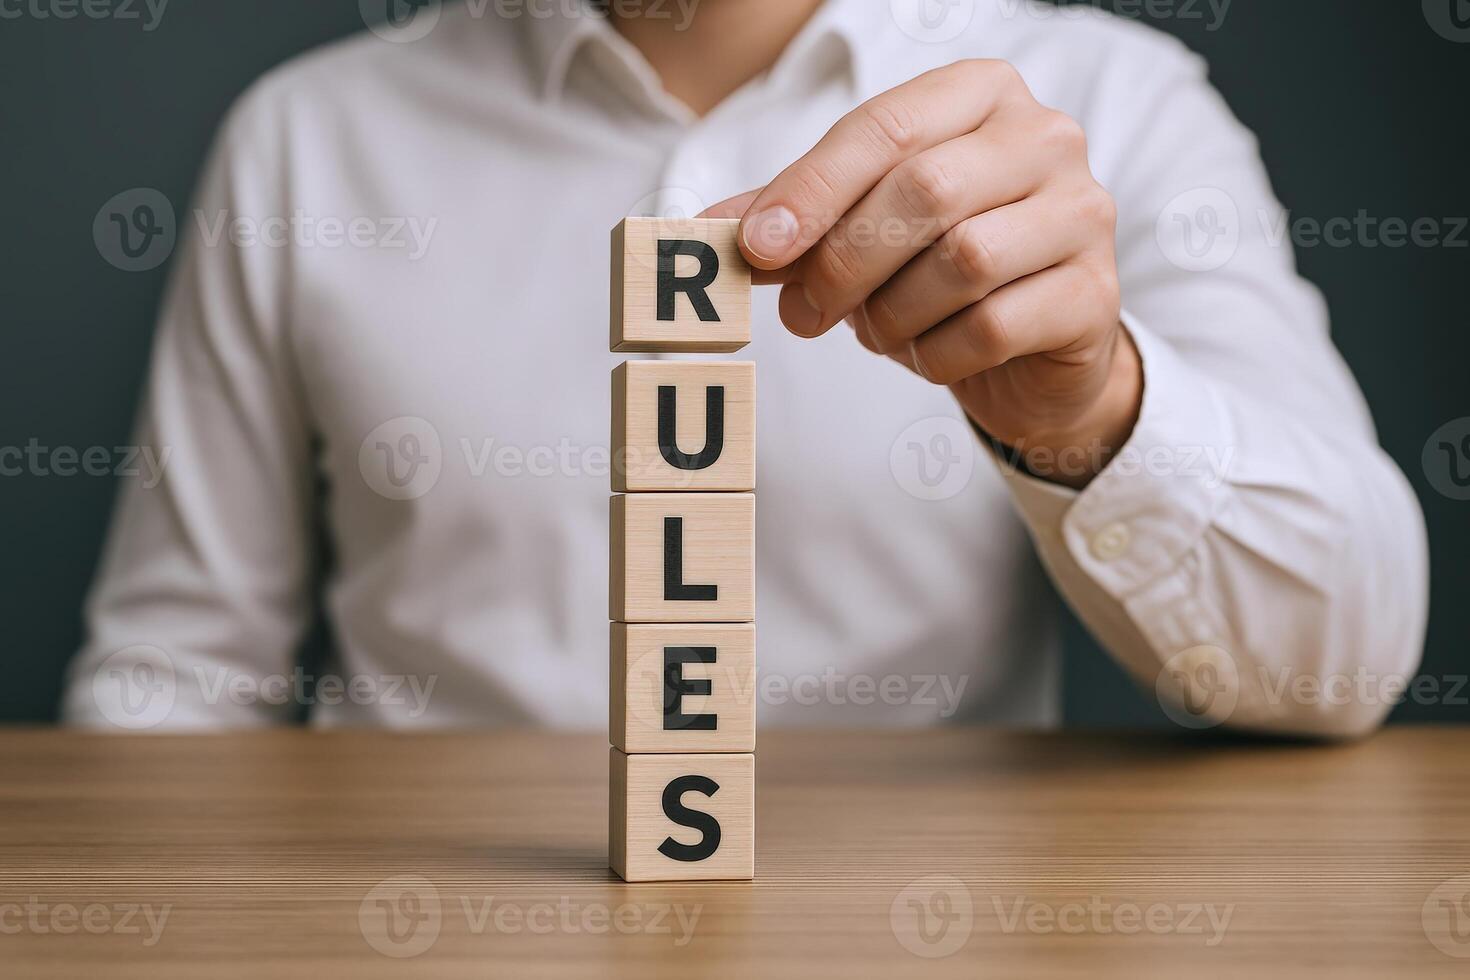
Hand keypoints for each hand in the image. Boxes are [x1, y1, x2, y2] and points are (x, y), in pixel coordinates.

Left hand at [704, 60, 1140, 487]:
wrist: (1032, 347)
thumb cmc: (938, 270)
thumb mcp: (861, 230)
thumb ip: (793, 220)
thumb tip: (705, 233)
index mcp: (980, 95)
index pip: (886, 128)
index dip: (812, 190)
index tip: (756, 248)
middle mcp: (1045, 137)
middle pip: (926, 191)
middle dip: (846, 262)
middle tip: (802, 315)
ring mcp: (1082, 212)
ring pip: (963, 261)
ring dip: (893, 314)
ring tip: (876, 332)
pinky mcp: (1095, 294)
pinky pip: (993, 327)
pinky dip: (938, 354)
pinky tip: (929, 354)